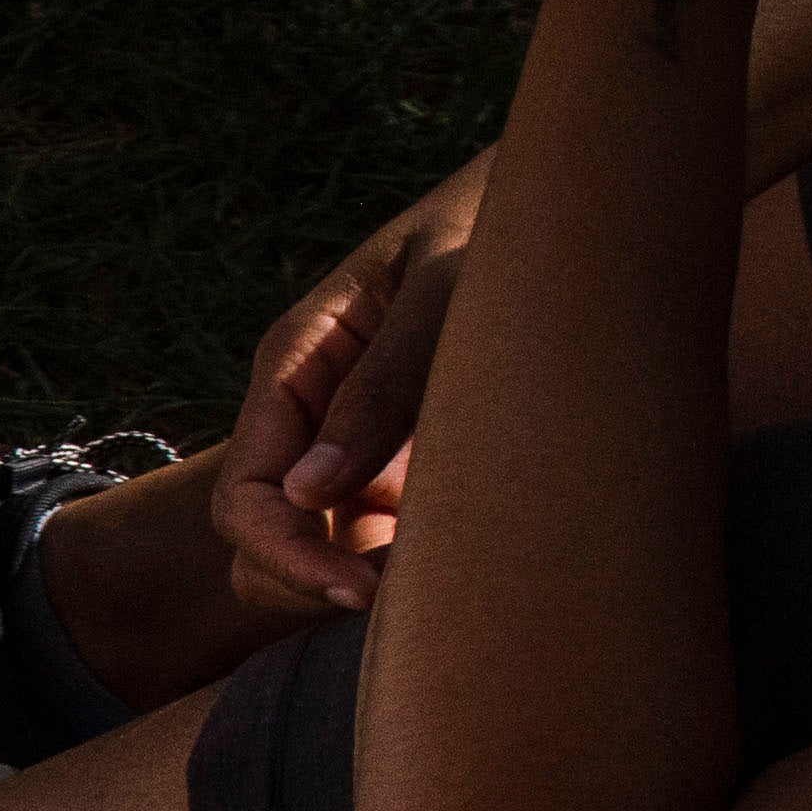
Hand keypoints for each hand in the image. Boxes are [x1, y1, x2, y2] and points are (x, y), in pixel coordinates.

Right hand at [210, 163, 484, 619]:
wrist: (565, 212)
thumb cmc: (501, 228)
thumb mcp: (445, 291)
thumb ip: (385, 383)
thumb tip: (306, 493)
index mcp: (296, 365)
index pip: (246, 496)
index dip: (286, 555)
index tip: (363, 590)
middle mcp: (309, 418)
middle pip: (261, 543)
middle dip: (313, 583)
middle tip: (407, 598)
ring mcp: (350, 449)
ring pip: (312, 557)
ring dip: (357, 584)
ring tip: (443, 576)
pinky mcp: (399, 471)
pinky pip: (373, 546)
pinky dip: (402, 571)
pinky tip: (464, 558)